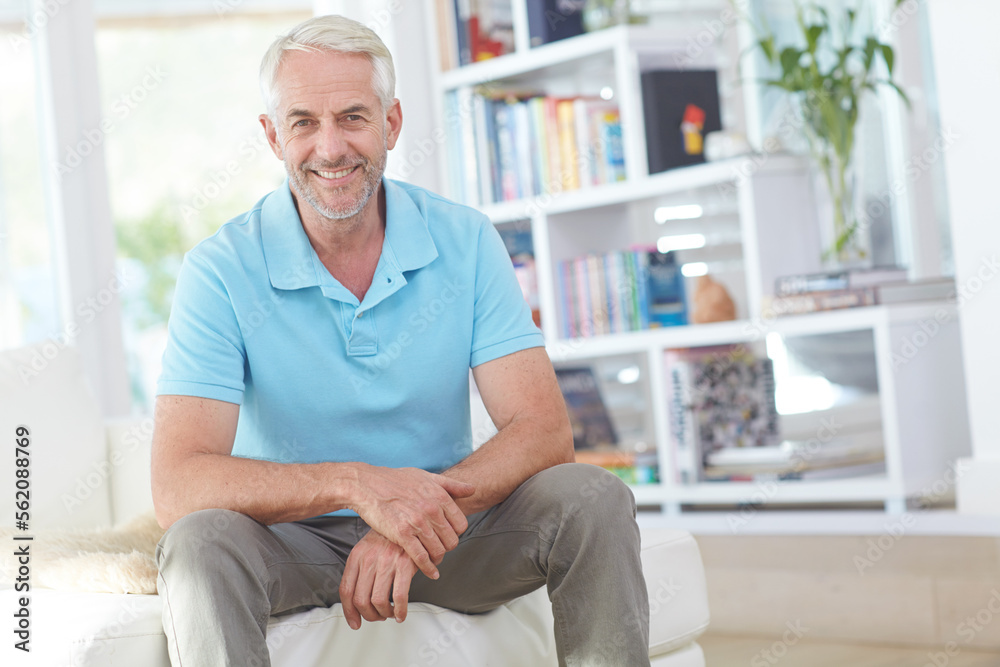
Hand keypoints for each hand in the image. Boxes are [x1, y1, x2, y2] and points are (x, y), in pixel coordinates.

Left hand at [340, 529, 418, 628]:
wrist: (409, 519)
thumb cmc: (388, 537)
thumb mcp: (367, 548)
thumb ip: (359, 570)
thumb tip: (356, 599)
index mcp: (356, 556)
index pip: (346, 591)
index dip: (349, 612)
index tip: (355, 622)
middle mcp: (369, 560)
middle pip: (360, 600)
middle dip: (369, 615)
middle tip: (377, 617)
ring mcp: (386, 562)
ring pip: (378, 601)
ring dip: (384, 614)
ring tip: (390, 613)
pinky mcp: (404, 564)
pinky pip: (399, 596)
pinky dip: (400, 610)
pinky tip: (401, 613)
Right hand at [351, 466, 473, 579]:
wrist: (367, 484)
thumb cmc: (395, 479)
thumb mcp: (426, 476)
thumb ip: (451, 484)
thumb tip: (472, 488)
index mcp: (439, 496)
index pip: (461, 525)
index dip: (456, 533)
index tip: (448, 536)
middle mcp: (431, 509)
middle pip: (452, 540)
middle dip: (447, 547)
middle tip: (439, 549)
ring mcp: (417, 522)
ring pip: (438, 550)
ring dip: (437, 558)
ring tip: (433, 559)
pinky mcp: (402, 534)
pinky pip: (421, 557)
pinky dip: (428, 568)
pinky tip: (430, 573)